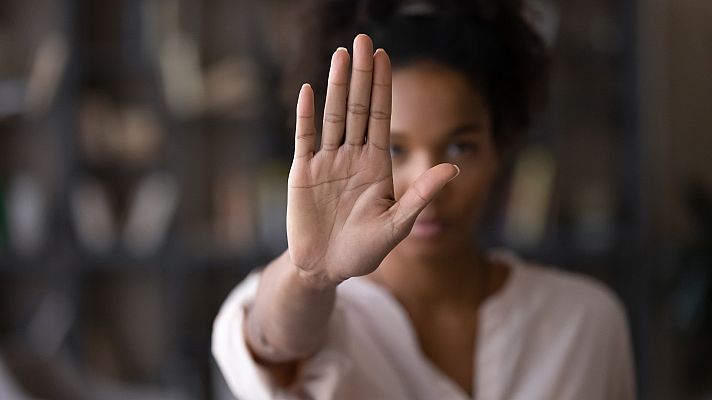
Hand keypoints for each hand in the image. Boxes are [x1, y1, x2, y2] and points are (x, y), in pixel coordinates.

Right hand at [287, 34, 458, 287]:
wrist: (326, 269)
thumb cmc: (365, 251)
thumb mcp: (398, 224)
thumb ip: (421, 195)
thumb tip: (453, 168)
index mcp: (376, 165)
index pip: (381, 117)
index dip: (384, 87)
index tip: (385, 56)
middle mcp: (352, 157)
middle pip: (358, 108)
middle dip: (362, 74)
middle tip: (362, 40)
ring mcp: (326, 163)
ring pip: (333, 116)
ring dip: (336, 86)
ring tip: (340, 55)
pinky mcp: (302, 173)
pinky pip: (304, 139)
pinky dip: (306, 115)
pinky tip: (308, 90)